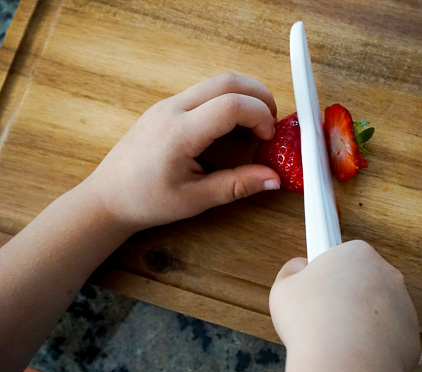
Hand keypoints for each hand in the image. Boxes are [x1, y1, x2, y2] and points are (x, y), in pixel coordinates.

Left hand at [84, 73, 280, 231]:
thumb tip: (273, 178)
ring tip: (256, 125)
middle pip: (227, 81)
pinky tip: (232, 126)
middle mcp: (172, 109)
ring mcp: (167, 104)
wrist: (107, 197)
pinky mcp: (166, 107)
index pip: (231, 104)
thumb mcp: (196, 199)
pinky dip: (228, 100)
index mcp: (179, 133)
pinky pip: (204, 91)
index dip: (260, 115)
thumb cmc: (147, 201)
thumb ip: (237, 185)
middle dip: (259, 95)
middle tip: (272, 123)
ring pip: (216, 81)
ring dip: (244, 95)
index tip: (269, 138)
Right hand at [269, 240, 419, 371]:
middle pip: (362, 281)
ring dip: (361, 322)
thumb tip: (299, 267)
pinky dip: (373, 345)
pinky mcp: (411, 334)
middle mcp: (386, 273)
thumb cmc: (312, 321)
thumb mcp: (282, 289)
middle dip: (346, 297)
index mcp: (357, 253)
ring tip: (336, 341)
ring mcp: (403, 304)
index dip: (326, 276)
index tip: (315, 292)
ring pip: (377, 310)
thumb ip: (291, 271)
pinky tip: (354, 355)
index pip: (341, 257)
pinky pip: (388, 337)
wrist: (345, 366)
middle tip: (321, 318)